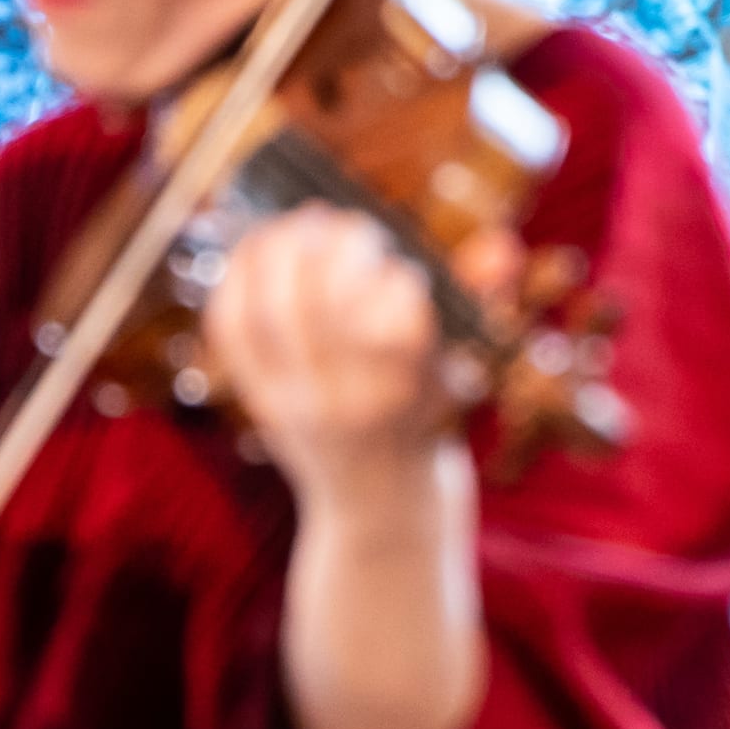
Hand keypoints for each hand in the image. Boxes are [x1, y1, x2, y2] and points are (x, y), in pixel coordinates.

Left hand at [203, 206, 508, 500]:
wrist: (380, 508)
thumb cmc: (432, 425)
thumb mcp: (464, 375)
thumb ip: (479, 309)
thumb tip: (498, 250)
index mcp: (409, 397)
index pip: (398, 325)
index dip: (398, 280)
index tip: (403, 266)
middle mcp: (347, 402)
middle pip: (321, 306)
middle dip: (331, 246)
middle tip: (345, 220)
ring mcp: (297, 402)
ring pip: (269, 310)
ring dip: (279, 251)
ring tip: (299, 222)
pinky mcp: (260, 400)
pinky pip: (232, 328)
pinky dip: (237, 277)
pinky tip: (255, 246)